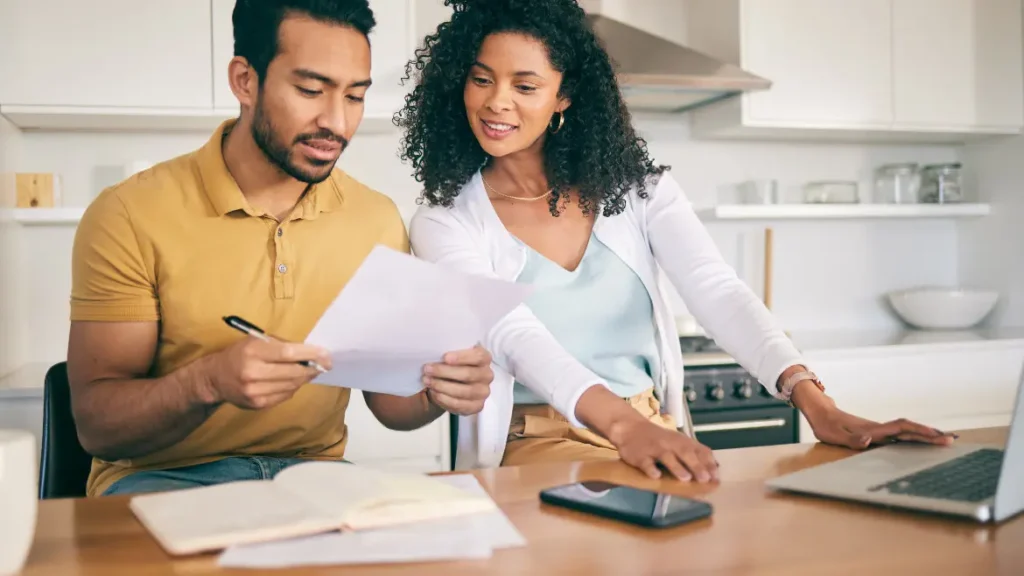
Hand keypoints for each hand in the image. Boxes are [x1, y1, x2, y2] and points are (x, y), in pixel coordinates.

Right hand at [198, 337, 331, 409]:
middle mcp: (253, 372)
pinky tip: (294, 381)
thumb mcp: (255, 341)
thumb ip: (279, 345)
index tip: (326, 354)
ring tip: (311, 371)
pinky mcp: (257, 404)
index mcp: (253, 352)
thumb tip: (309, 351)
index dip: (310, 354)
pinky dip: (293, 387)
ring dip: (305, 378)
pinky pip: (284, 395)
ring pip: (292, 386)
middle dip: (313, 368)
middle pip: (293, 372)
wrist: (215, 378)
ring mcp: (255, 391)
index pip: (288, 353)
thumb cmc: (239, 354)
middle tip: (326, 364)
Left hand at [422, 345, 493, 414]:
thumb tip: (435, 354)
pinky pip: (460, 404)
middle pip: (468, 374)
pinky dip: (444, 399)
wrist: (453, 383)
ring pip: (464, 391)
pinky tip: (434, 393)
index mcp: (485, 358)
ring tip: (427, 381)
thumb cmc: (453, 365)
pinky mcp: (477, 406)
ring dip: (442, 386)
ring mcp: (483, 392)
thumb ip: (450, 354)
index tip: (445, 357)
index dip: (462, 357)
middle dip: (445, 372)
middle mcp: (487, 375)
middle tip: (427, 369)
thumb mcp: (453, 355)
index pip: (478, 356)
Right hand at [610, 418, 718, 482]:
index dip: (708, 463)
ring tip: (685, 478)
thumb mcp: (677, 442)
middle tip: (705, 480)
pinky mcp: (639, 455)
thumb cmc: (658, 439)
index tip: (716, 478)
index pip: (699, 450)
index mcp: (682, 441)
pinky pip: (646, 462)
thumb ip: (693, 454)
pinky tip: (656, 476)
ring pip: (667, 456)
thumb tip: (714, 470)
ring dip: (676, 467)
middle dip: (696, 466)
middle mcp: (670, 443)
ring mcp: (654, 448)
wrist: (629, 428)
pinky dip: (651, 469)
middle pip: (685, 453)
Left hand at [807, 406, 957, 448]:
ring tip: (944, 440)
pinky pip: (899, 435)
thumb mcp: (834, 435)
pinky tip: (921, 443)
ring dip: (924, 436)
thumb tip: (870, 440)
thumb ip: (852, 439)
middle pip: (909, 430)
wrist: (821, 412)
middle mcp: (880, 429)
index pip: (901, 428)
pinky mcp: (877, 434)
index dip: (918, 431)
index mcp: (873, 429)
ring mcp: (879, 430)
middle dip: (929, 435)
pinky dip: (913, 438)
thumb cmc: (826, 425)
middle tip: (951, 440)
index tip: (935, 435)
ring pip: (906, 432)